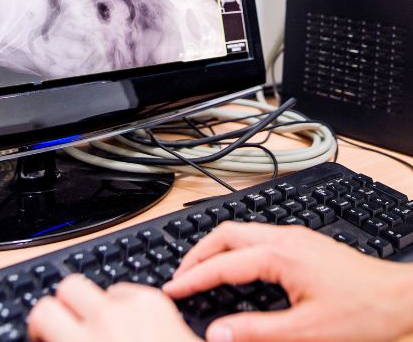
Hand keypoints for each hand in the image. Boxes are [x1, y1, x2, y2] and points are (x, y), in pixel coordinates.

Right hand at [28, 273, 199, 341]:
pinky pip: (128, 291)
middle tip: (73, 326)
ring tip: (109, 329)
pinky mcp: (158, 302)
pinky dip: (127, 305)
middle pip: (69, 285)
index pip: (44, 311)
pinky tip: (136, 328)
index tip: (46, 334)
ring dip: (98, 304)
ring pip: (100, 286)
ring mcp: (134, 307)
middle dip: (67, 304)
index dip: (41, 323)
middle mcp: (106, 319)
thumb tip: (53, 340)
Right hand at [163, 221, 412, 341]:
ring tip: (201, 269)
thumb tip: (218, 333)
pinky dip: (235, 247)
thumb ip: (257, 331)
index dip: (193, 277)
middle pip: (225, 233)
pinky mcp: (302, 241)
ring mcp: (293, 236)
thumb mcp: (307, 332)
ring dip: (215, 247)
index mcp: (279, 255)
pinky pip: (256, 235)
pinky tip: (236, 266)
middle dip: (197, 252)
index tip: (172, 289)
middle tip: (180, 275)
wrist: (401, 297)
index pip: (222, 264)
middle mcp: (283, 237)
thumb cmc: (362, 313)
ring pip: (240, 230)